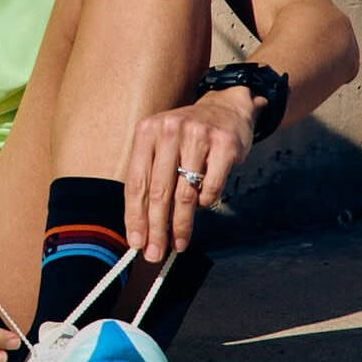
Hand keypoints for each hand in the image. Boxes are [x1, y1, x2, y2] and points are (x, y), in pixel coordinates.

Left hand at [125, 92, 255, 262]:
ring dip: (181, 226)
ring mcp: (198, 136)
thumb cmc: (186, 137)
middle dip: (156, 228)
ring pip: (185, 194)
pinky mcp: (225, 145)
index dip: (135, 216)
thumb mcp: (161, 145)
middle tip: (154, 254)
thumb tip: (142, 228)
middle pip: (159, 191)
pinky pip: (211, 188)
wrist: (227, 107)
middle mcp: (170, 130)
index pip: (136, 182)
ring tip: (178, 244)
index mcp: (147, 131)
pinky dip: (205, 203)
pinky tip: (202, 206)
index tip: (135, 243)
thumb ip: (150, 178)